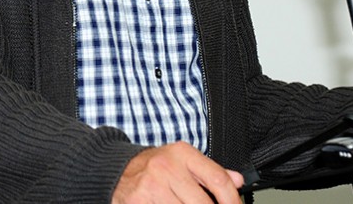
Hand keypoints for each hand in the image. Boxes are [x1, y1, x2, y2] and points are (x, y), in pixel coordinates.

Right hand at [111, 141, 243, 203]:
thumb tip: (238, 180)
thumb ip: (209, 171)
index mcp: (182, 153)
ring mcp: (152, 186)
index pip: (219, 179)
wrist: (115, 170)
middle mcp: (167, 167)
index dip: (232, 201)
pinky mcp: (139, 202)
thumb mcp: (181, 161)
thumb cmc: (152, 168)